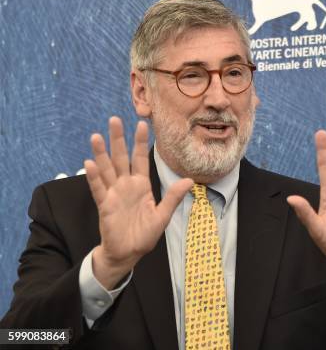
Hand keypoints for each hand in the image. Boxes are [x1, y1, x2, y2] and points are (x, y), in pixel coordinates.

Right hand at [84, 117, 192, 288]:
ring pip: (106, 169)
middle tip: (114, 119)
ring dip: (101, 153)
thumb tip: (189, 180)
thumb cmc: (145, 235)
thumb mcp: (163, 215)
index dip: (140, 142)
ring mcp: (113, 194)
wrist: (129, 253)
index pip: (140, 159)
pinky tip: (90, 163)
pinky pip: (98, 188)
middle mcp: (126, 185)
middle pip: (121, 158)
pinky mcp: (104, 205)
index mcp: (141, 185)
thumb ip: (173, 197)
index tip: (142, 123)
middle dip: (118, 139)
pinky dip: (94, 177)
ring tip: (96, 136)